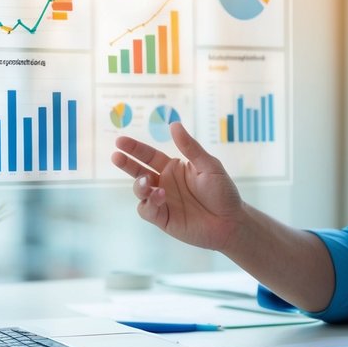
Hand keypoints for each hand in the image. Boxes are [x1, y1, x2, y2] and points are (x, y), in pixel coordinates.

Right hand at [110, 121, 243, 250]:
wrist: (231, 222)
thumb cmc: (223, 192)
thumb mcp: (208, 165)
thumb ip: (190, 147)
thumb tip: (174, 124)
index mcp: (173, 168)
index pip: (149, 156)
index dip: (135, 148)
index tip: (121, 141)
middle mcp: (165, 183)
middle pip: (139, 171)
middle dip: (126, 164)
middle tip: (116, 156)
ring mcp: (163, 201)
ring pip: (140, 191)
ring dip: (140, 185)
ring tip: (149, 183)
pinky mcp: (163, 219)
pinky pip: (147, 210)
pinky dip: (148, 203)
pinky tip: (159, 196)